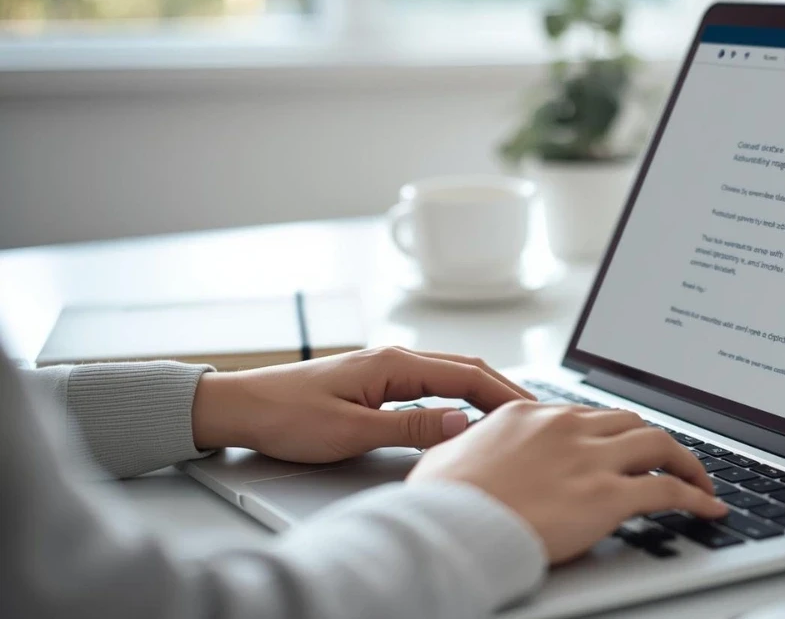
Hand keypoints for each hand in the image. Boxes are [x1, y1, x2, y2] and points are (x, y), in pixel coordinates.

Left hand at [191, 346, 534, 461]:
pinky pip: (432, 386)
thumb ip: (411, 428)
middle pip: (467, 369)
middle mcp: (395, 358)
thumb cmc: (286, 416)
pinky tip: (467, 416)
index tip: (534, 414)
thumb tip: (463, 423)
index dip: (505, 395)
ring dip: (484, 393)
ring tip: (512, 418)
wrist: (240, 408)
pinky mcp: (377, 383)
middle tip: (537, 416)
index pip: (467, 374)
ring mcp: (387, 369)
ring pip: (451, 376)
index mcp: (394, 363)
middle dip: (505, 390)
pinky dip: (459, 398)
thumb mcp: (352, 432)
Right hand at [408, 402, 728, 563]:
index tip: (622, 446)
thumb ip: (473, 444)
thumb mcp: (450, 454)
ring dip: (685, 461)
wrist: (451, 525)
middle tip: (667, 459)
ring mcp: (590, 458)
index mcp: (530, 413)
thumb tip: (467, 447)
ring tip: (698, 480)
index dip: (611, 432)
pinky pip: (669, 489)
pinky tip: (709, 507)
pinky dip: (696, 496)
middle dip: (652, 440)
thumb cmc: (443, 499)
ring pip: (658, 443)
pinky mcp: (608, 495)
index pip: (586, 415)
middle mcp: (566, 427)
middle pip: (628, 421)